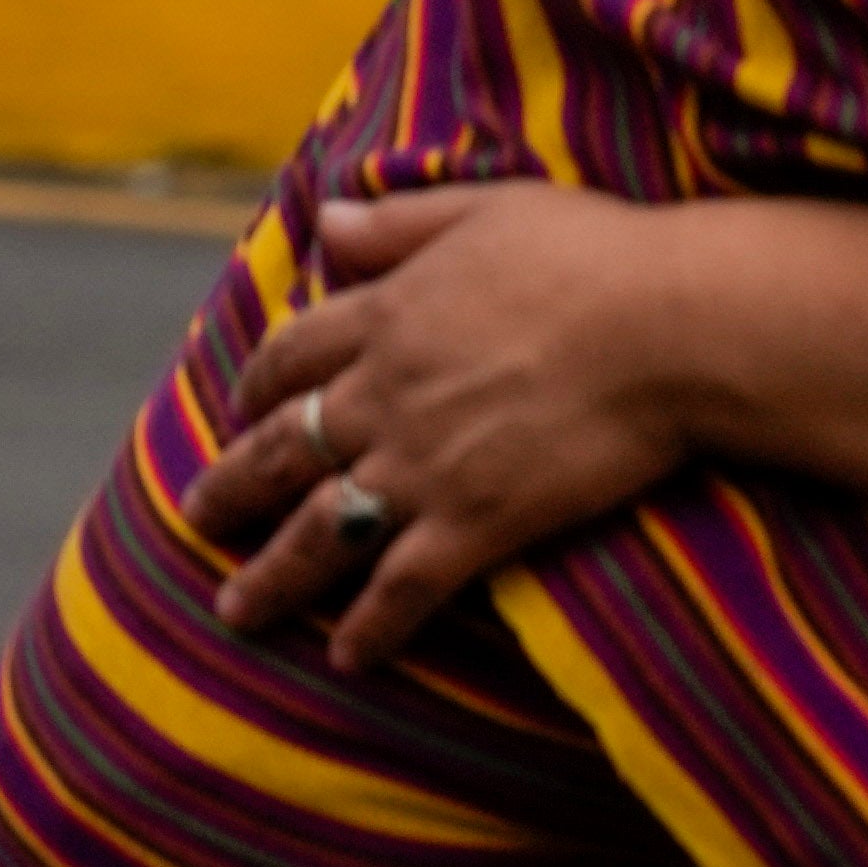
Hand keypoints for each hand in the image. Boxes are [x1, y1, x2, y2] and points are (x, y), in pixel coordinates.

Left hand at [179, 184, 708, 669]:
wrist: (671, 325)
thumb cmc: (598, 255)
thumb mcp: (486, 207)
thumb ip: (397, 221)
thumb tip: (322, 220)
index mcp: (385, 318)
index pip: (291, 356)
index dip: (259, 383)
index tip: (241, 406)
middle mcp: (383, 397)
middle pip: (283, 450)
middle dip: (232, 487)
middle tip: (196, 516)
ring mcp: (424, 466)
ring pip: (321, 530)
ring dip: (273, 575)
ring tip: (236, 609)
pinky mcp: (478, 522)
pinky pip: (405, 587)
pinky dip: (371, 626)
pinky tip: (347, 658)